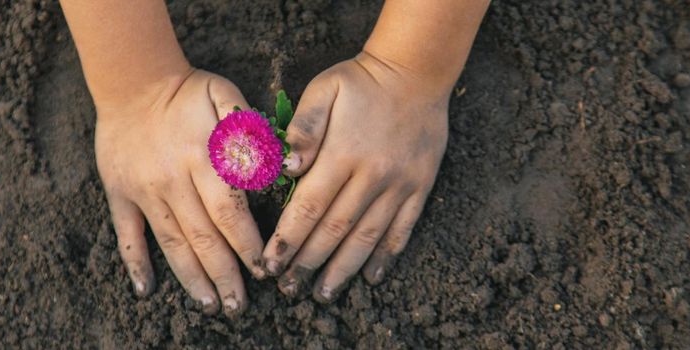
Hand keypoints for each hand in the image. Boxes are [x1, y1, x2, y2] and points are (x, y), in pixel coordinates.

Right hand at [96, 69, 265, 316]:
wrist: (132, 82)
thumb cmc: (188, 92)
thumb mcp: (224, 94)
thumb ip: (246, 128)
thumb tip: (265, 167)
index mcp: (202, 158)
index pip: (230, 211)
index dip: (247, 244)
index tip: (263, 269)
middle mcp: (173, 181)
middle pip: (204, 237)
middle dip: (225, 274)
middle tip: (239, 306)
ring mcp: (144, 191)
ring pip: (172, 242)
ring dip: (192, 278)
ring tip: (209, 305)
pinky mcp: (119, 194)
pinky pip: (128, 234)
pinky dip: (136, 263)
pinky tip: (147, 290)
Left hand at [262, 52, 448, 302]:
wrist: (416, 72)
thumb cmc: (360, 82)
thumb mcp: (324, 90)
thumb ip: (304, 128)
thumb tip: (289, 167)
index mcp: (343, 154)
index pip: (309, 207)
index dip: (287, 239)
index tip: (270, 264)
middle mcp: (372, 176)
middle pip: (334, 230)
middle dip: (307, 263)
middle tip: (288, 289)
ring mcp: (399, 185)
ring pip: (367, 237)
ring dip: (343, 269)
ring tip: (323, 294)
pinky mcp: (420, 188)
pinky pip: (402, 229)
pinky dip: (386, 257)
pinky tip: (370, 277)